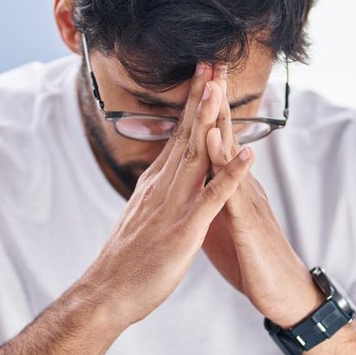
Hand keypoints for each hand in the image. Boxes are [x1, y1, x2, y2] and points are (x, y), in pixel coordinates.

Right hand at [80, 62, 255, 326]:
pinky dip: (231, 175)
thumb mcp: (142, 217)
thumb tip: (160, 176)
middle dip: (202, 96)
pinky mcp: (185, 230)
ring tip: (223, 88)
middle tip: (214, 60)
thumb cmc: (126, 262)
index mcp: (157, 184)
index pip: (178, 135)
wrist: (107, 294)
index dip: (193, 103)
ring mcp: (174, 205)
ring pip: (197, 154)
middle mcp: (164, 186)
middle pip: (187, 133)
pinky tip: (249, 157)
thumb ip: (155, 194)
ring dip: (212, 121)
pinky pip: (213, 199)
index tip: (204, 73)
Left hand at [200, 64, 323, 325]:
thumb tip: (193, 184)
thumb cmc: (253, 260)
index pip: (218, 141)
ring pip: (231, 156)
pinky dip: (224, 164)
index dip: (207, 111)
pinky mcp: (250, 225)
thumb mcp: (224, 225)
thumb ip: (209, 200)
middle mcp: (243, 187)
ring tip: (211, 88)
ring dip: (221, 121)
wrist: (284, 295)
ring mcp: (248, 203)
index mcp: (232, 187)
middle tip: (209, 61)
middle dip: (217, 101)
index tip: (197, 77)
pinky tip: (215, 143)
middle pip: (228, 136)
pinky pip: (233, 190)